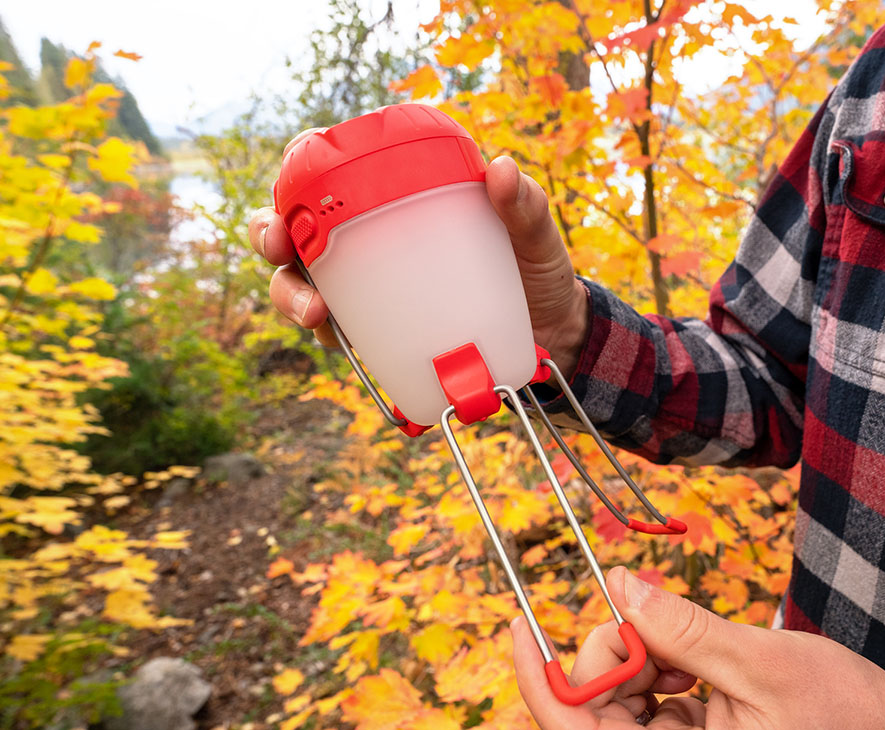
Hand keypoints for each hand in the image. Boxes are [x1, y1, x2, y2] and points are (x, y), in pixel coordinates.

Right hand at [247, 130, 589, 373]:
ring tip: (313, 313)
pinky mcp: (375, 331)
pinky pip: (335, 332)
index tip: (294, 182)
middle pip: (294, 224)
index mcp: (395, 194)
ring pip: (299, 280)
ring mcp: (366, 286)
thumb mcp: (534, 235)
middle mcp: (369, 237)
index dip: (296, 166)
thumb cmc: (534, 270)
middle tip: (278, 247)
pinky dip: (327, 336)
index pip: (330, 166)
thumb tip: (501, 170)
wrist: (549, 334)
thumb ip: (523, 204)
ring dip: (288, 293)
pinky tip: (339, 342)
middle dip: (268, 232)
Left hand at [511, 567, 884, 729]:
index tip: (520, 624)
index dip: (540, 681)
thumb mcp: (762, 661)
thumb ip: (681, 628)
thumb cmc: (851, 718)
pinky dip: (658, 675)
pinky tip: (692, 659)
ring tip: (687, 641)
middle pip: (594, 722)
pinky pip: (650, 714)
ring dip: (636, 664)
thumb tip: (618, 588)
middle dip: (605, 659)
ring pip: (619, 714)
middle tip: (645, 616)